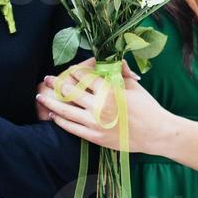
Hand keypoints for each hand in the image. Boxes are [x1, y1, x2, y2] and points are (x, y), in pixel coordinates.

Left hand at [36, 57, 171, 155]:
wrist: (156, 133)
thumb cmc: (147, 107)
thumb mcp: (133, 85)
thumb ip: (118, 72)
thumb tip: (110, 60)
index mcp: (108, 91)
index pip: (83, 77)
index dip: (74, 71)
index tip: (69, 69)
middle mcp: (98, 107)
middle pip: (70, 92)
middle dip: (56, 83)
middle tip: (47, 78)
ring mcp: (95, 124)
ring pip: (65, 111)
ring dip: (50, 102)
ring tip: (41, 96)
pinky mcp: (95, 137)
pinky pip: (71, 128)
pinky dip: (60, 120)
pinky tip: (53, 114)